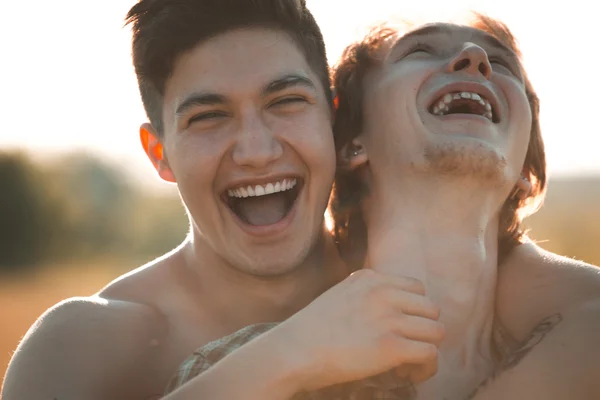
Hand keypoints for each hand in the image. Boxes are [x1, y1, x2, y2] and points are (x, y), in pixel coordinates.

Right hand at [275, 269, 443, 390]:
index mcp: (371, 279)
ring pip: (437, 331)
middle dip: (423, 331)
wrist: (293, 350)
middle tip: (406, 348)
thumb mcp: (339, 295)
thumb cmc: (310, 330)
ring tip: (407, 364)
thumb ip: (364, 294)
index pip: (417, 289)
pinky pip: (431, 354)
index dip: (414, 312)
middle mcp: (384, 293)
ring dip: (427, 350)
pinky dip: (425, 367)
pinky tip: (407, 374)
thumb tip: (386, 310)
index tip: (401, 329)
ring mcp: (389, 318)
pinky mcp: (391, 346)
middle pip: (431, 309)